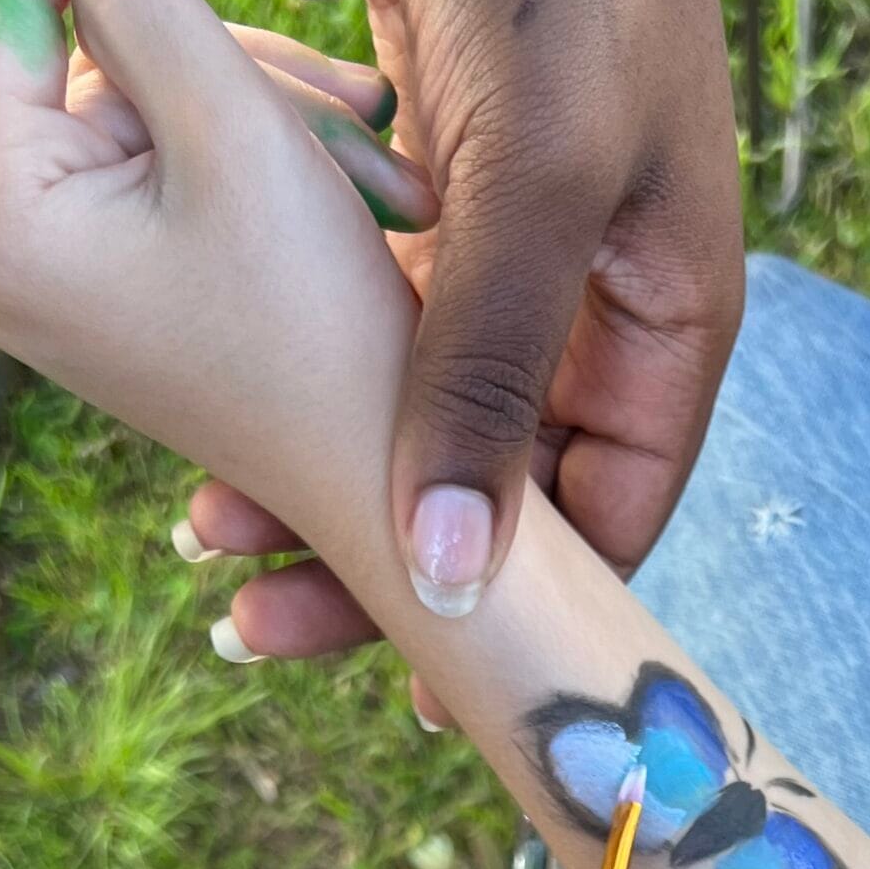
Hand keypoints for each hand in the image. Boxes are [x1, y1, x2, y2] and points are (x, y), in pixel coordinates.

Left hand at [0, 0, 435, 542]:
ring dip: (259, 104)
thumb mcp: (235, 126)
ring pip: (134, 91)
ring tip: (371, 158)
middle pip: (79, 43)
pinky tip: (338, 180)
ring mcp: (32, 263)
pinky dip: (242, 149)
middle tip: (351, 103)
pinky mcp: (87, 269)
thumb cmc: (319, 334)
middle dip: (221, 58)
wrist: (381, 477)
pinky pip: (150, 152)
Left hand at [179, 0, 744, 673]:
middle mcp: (589, 304)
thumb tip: (450, 582)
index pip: (599, 516)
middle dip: (377, 539)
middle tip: (256, 605)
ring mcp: (512, 245)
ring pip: (413, 396)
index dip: (512, 609)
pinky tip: (216, 373)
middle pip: (488, 476)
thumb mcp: (539, 182)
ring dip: (315, 447)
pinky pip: (360, 295)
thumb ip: (489, 376)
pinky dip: (292, 329)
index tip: (406, 688)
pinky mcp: (436, 180)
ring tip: (211, 521)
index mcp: (658, 325)